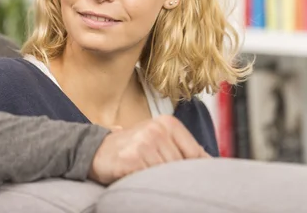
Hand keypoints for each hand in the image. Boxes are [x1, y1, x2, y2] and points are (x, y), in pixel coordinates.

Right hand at [88, 115, 209, 184]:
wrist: (95, 151)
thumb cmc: (131, 149)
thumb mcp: (158, 141)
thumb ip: (183, 149)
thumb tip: (212, 163)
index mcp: (167, 123)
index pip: (196, 154)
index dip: (195, 171)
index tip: (197, 182)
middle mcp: (157, 129)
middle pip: (183, 167)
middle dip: (175, 178)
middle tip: (161, 178)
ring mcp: (144, 143)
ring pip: (168, 174)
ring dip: (160, 182)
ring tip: (147, 176)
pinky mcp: (132, 158)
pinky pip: (150, 179)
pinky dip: (146, 183)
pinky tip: (137, 177)